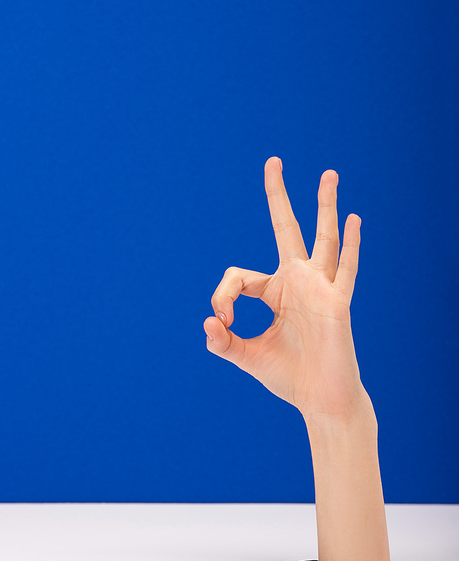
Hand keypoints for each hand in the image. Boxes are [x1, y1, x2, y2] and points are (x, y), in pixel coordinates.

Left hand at [203, 156, 368, 423]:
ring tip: (328, 174)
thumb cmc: (289, 376)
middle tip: (273, 161)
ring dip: (325, 206)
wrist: (321, 399)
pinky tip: (353, 220)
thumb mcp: (247, 356)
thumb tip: (207, 323)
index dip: (222, 295)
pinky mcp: (337, 303)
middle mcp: (298, 281)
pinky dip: (351, 246)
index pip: (240, 275)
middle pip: (287, 228)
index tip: (221, 322)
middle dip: (278, 196)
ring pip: (324, 239)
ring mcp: (320, 288)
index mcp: (275, 291)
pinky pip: (346, 271)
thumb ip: (223, 343)